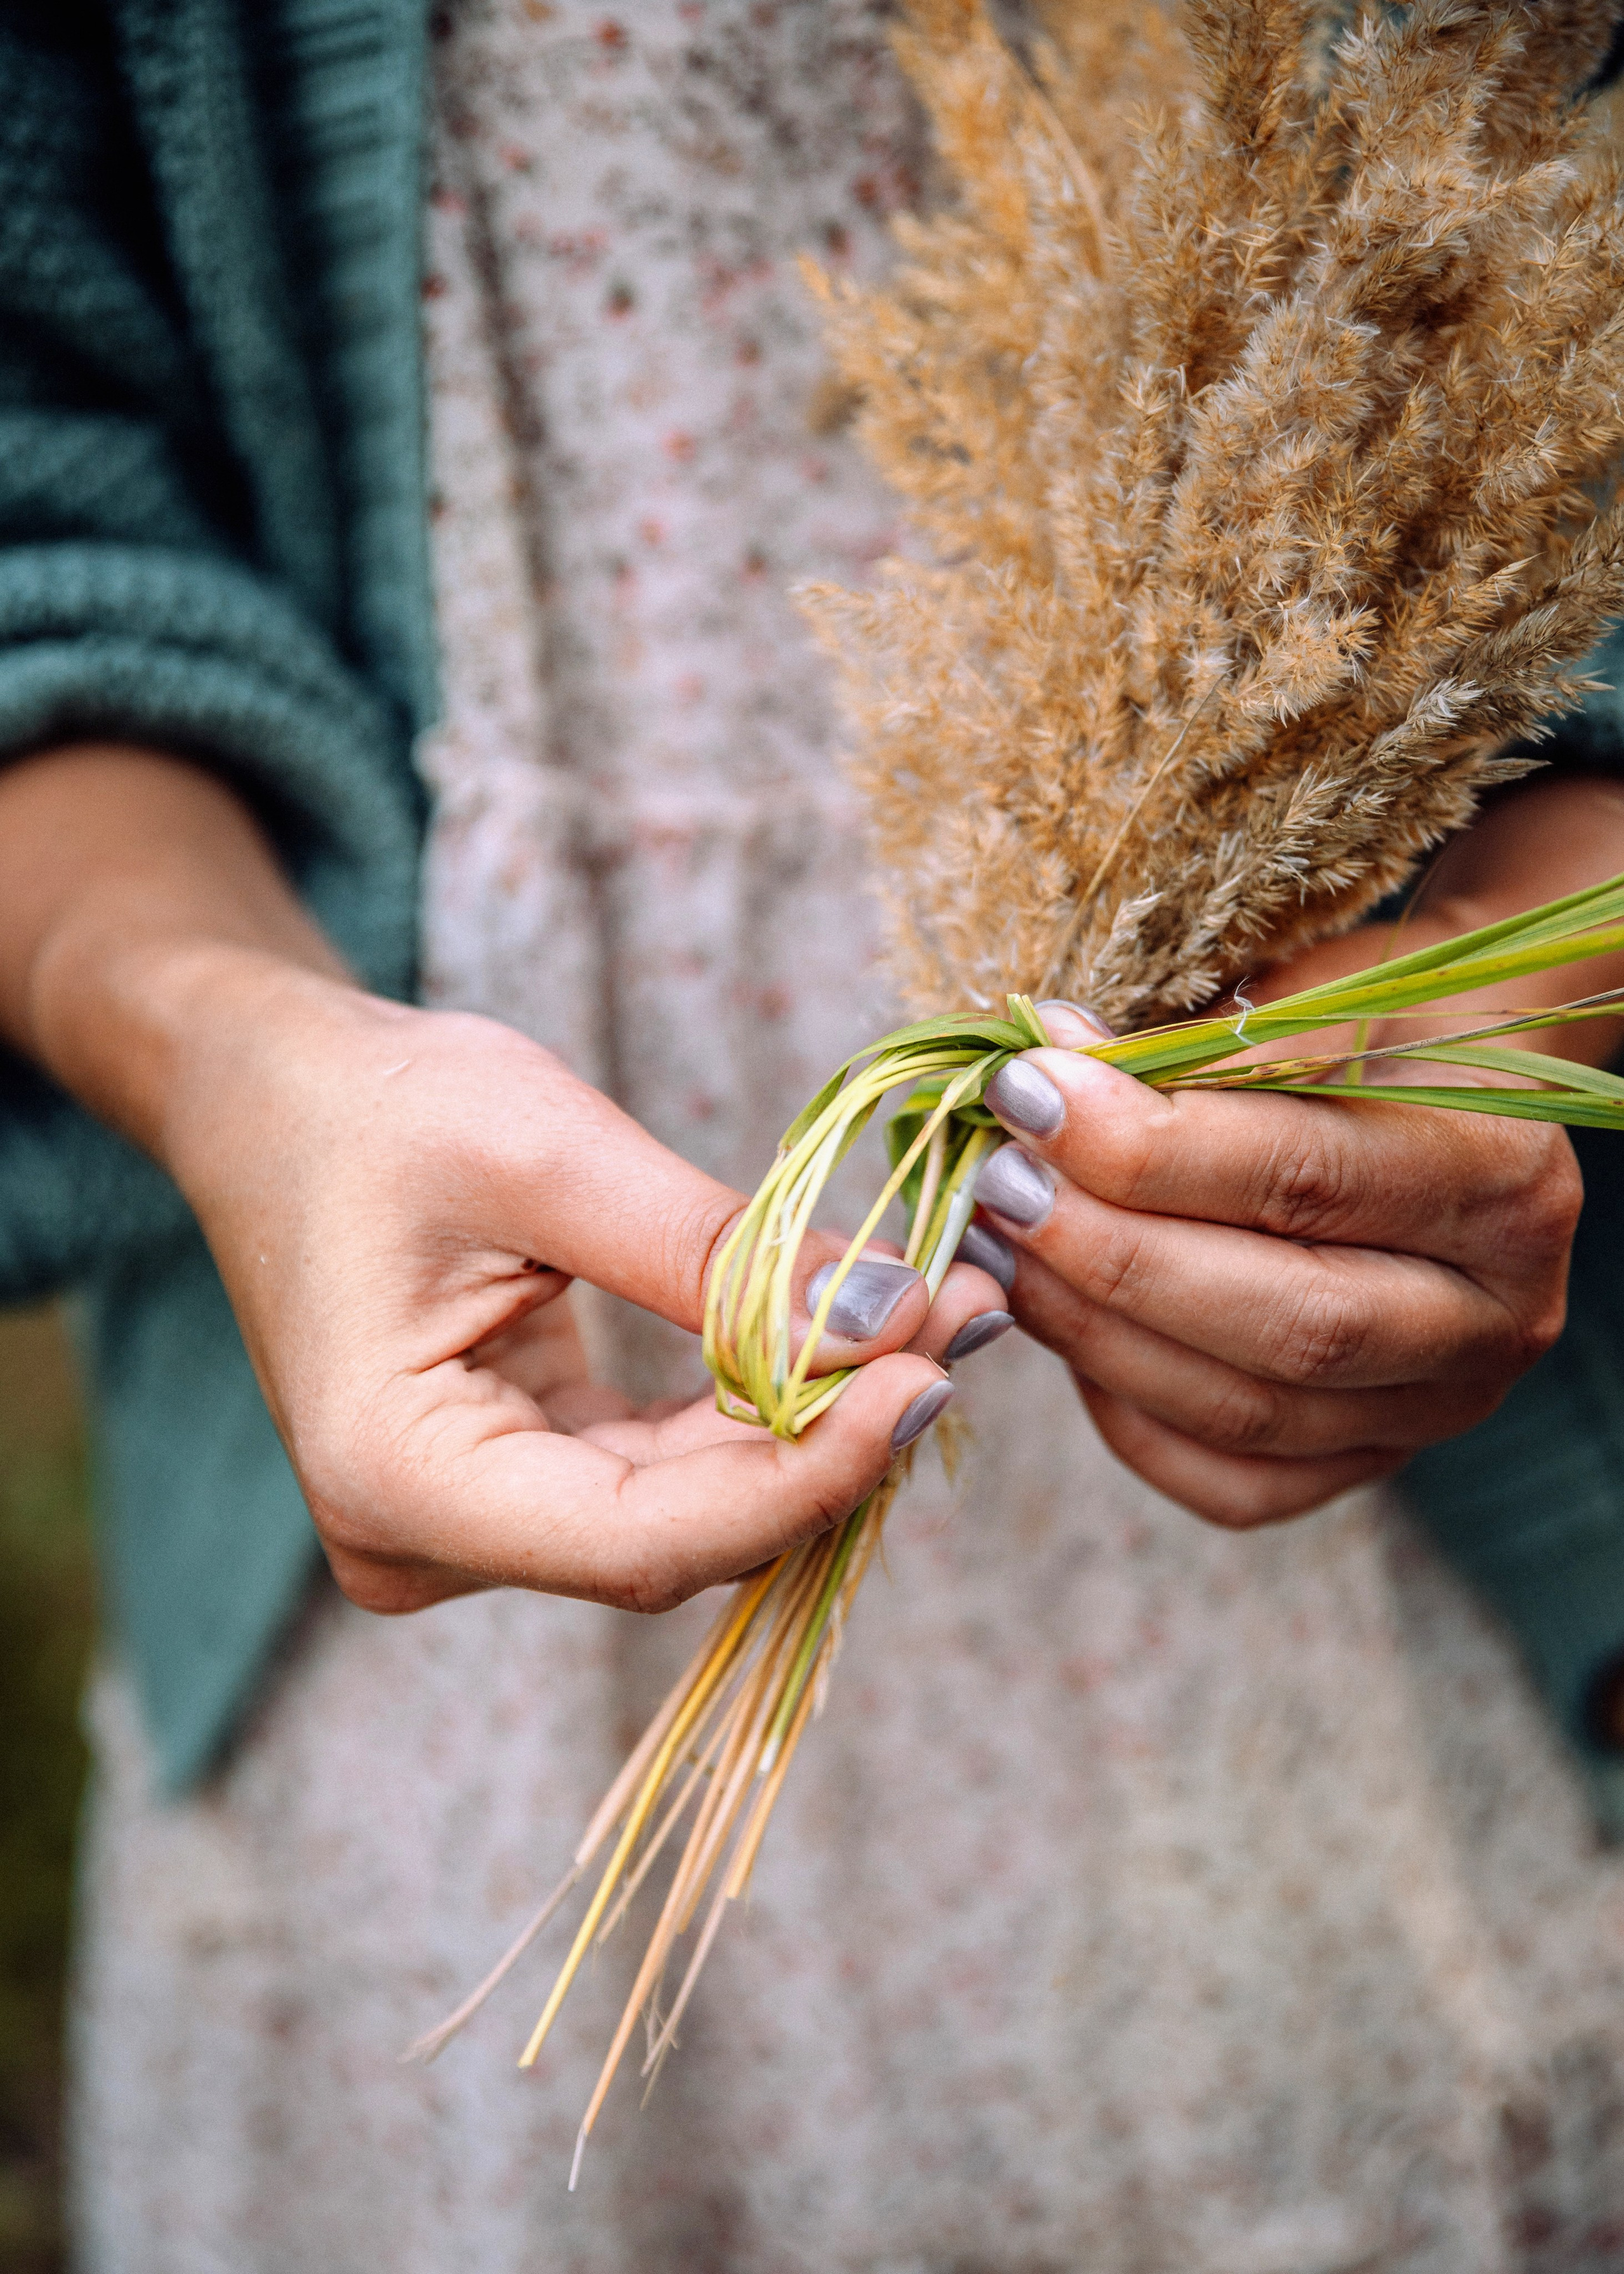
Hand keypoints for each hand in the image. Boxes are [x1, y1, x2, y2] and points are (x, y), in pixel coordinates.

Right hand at [0, 748, 1005, 1615]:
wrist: (274, 1096)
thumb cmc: (376, 1106)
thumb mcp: (550, 1155)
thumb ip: (718, 1255)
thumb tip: (900, 1316)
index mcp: (394, 1478)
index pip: (644, 1537)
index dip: (805, 1476)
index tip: (931, 1378)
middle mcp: (423, 1540)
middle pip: (680, 1534)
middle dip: (833, 1436)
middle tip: (967, 1322)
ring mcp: (468, 1526)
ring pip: (688, 1511)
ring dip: (813, 1423)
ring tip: (938, 1317)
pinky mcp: (513, 1486)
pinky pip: (664, 1475)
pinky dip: (758, 1411)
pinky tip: (852, 1340)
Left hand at [963, 778, 1623, 1526]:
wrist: (1449, 1106)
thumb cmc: (1372, 1038)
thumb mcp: (1315, 1003)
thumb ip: (1194, 1048)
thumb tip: (1049, 1062)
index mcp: (1503, 1176)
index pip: (1304, 1179)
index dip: (1147, 1148)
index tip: (1029, 1093)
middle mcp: (1496, 1314)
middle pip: (1286, 1319)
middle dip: (1112, 1254)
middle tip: (1002, 1183)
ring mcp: (1439, 1408)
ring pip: (1246, 1409)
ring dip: (1095, 1330)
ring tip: (1001, 1245)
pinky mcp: (1371, 1464)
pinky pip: (1232, 1481)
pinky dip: (1129, 1414)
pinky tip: (1066, 1330)